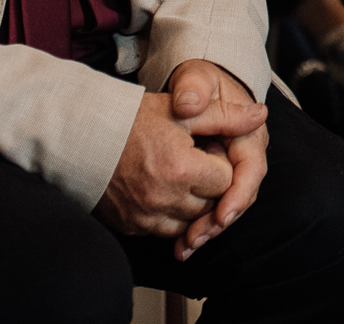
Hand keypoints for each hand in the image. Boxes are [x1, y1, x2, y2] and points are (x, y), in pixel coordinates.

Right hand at [94, 61, 268, 261]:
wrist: (83, 136)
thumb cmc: (131, 120)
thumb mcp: (183, 111)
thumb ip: (225, 116)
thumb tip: (260, 116)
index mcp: (181, 168)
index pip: (226, 179)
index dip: (219, 162)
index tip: (205, 148)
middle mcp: (164, 198)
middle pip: (211, 203)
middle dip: (208, 184)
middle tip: (191, 160)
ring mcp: (146, 216)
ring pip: (190, 222)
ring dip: (191, 202)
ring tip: (177, 174)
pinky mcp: (132, 226)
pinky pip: (164, 232)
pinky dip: (170, 216)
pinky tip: (162, 191)